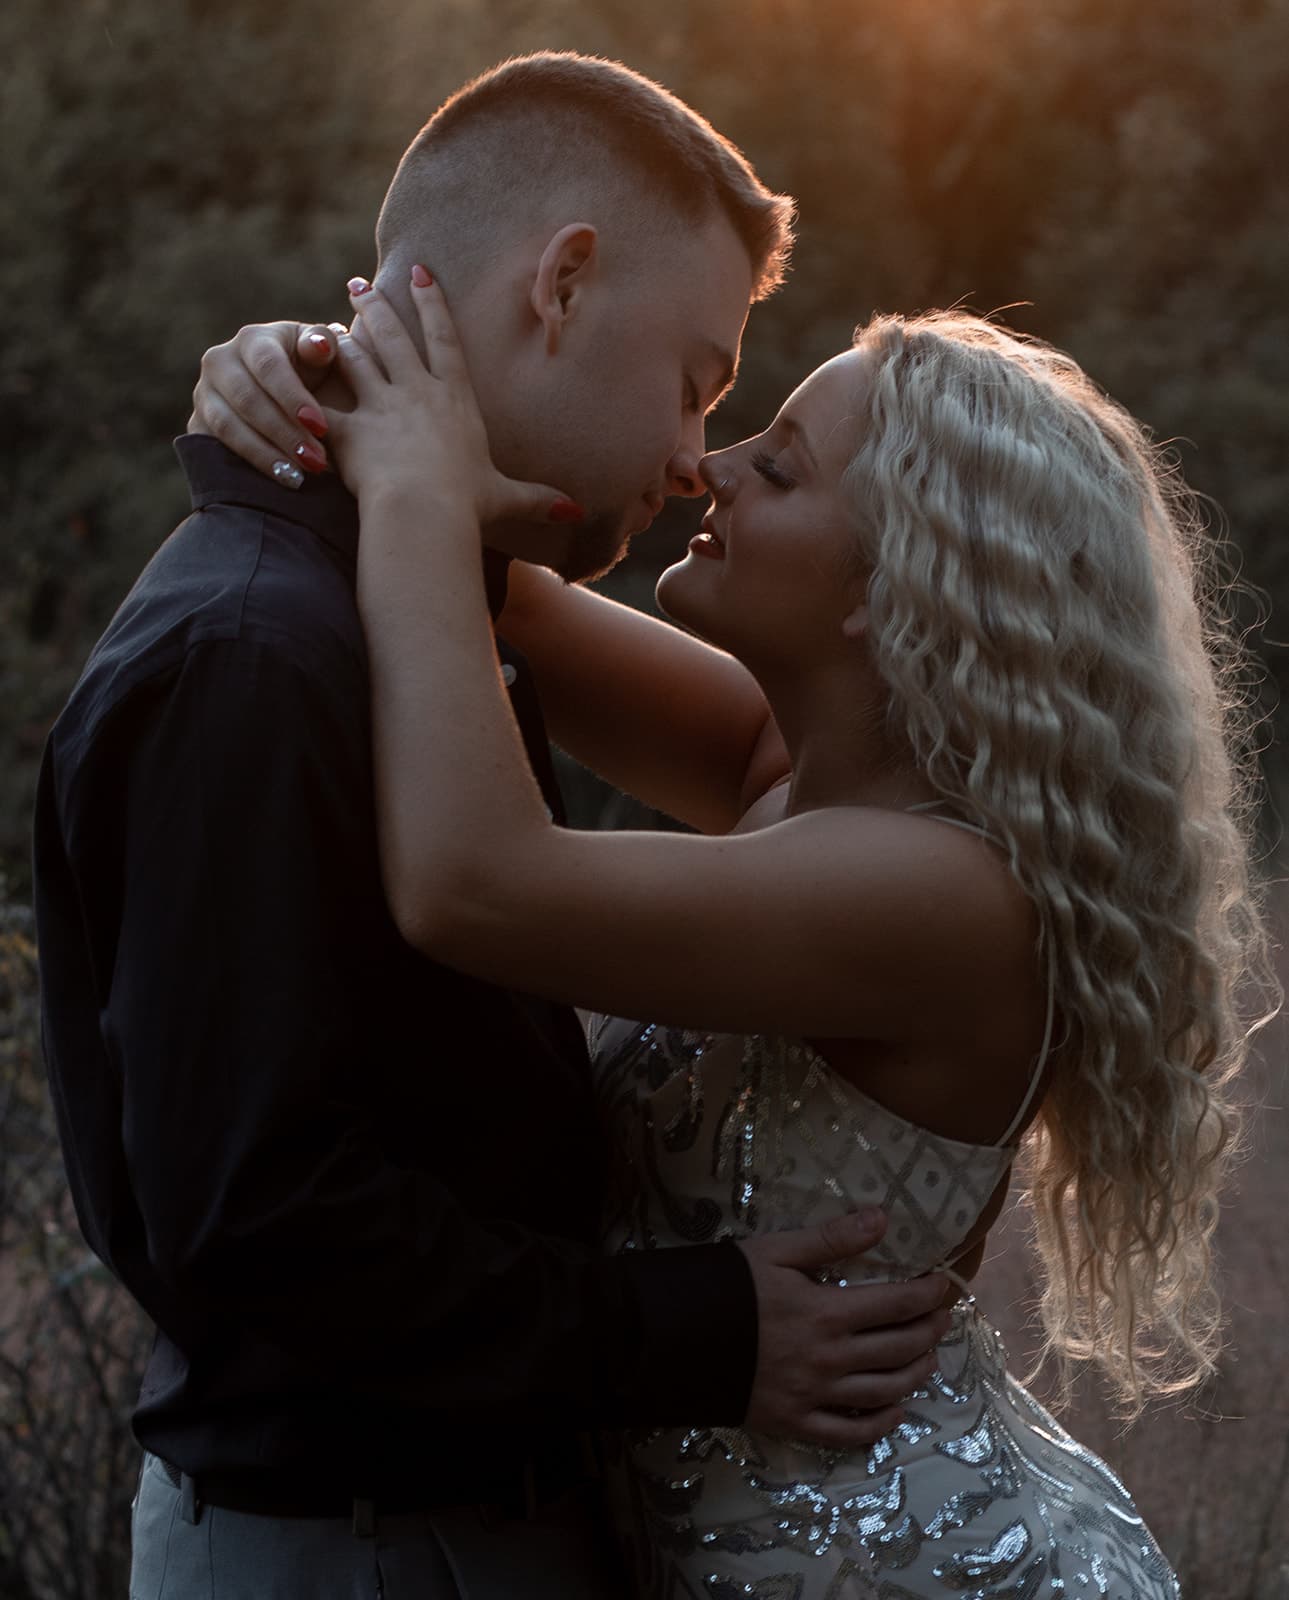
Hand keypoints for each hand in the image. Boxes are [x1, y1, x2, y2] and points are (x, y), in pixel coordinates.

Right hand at [188, 320, 343, 485]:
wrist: (287, 394)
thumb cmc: (312, 371)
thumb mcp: (321, 354)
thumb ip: (323, 345)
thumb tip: (321, 346)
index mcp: (252, 339)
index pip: (268, 366)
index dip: (292, 397)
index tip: (321, 427)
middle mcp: (220, 361)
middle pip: (247, 399)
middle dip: (284, 433)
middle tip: (316, 461)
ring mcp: (204, 393)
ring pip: (228, 426)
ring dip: (265, 454)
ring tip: (299, 476)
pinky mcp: (199, 423)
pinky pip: (216, 447)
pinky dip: (247, 465)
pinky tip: (277, 478)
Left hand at [325, 271, 577, 526]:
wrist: (425, 512)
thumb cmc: (468, 505)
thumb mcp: (507, 499)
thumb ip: (538, 500)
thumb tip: (574, 513)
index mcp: (455, 400)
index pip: (445, 339)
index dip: (432, 303)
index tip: (421, 272)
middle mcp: (417, 393)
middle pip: (394, 337)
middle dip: (377, 305)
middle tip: (359, 282)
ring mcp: (380, 408)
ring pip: (356, 358)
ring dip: (342, 335)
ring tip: (329, 320)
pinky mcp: (350, 431)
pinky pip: (323, 404)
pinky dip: (307, 391)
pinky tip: (294, 375)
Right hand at [737, 1210, 952, 1447]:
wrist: (674, 1337)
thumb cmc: (727, 1285)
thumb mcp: (776, 1250)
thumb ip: (831, 1238)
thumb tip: (882, 1218)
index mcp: (827, 1313)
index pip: (897, 1304)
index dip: (927, 1294)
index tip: (943, 1285)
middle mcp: (830, 1359)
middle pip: (899, 1349)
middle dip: (929, 1331)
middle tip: (941, 1318)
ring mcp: (814, 1396)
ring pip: (884, 1392)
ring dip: (915, 1375)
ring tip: (928, 1359)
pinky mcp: (794, 1422)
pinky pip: (848, 1434)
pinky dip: (879, 1425)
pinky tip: (894, 1411)